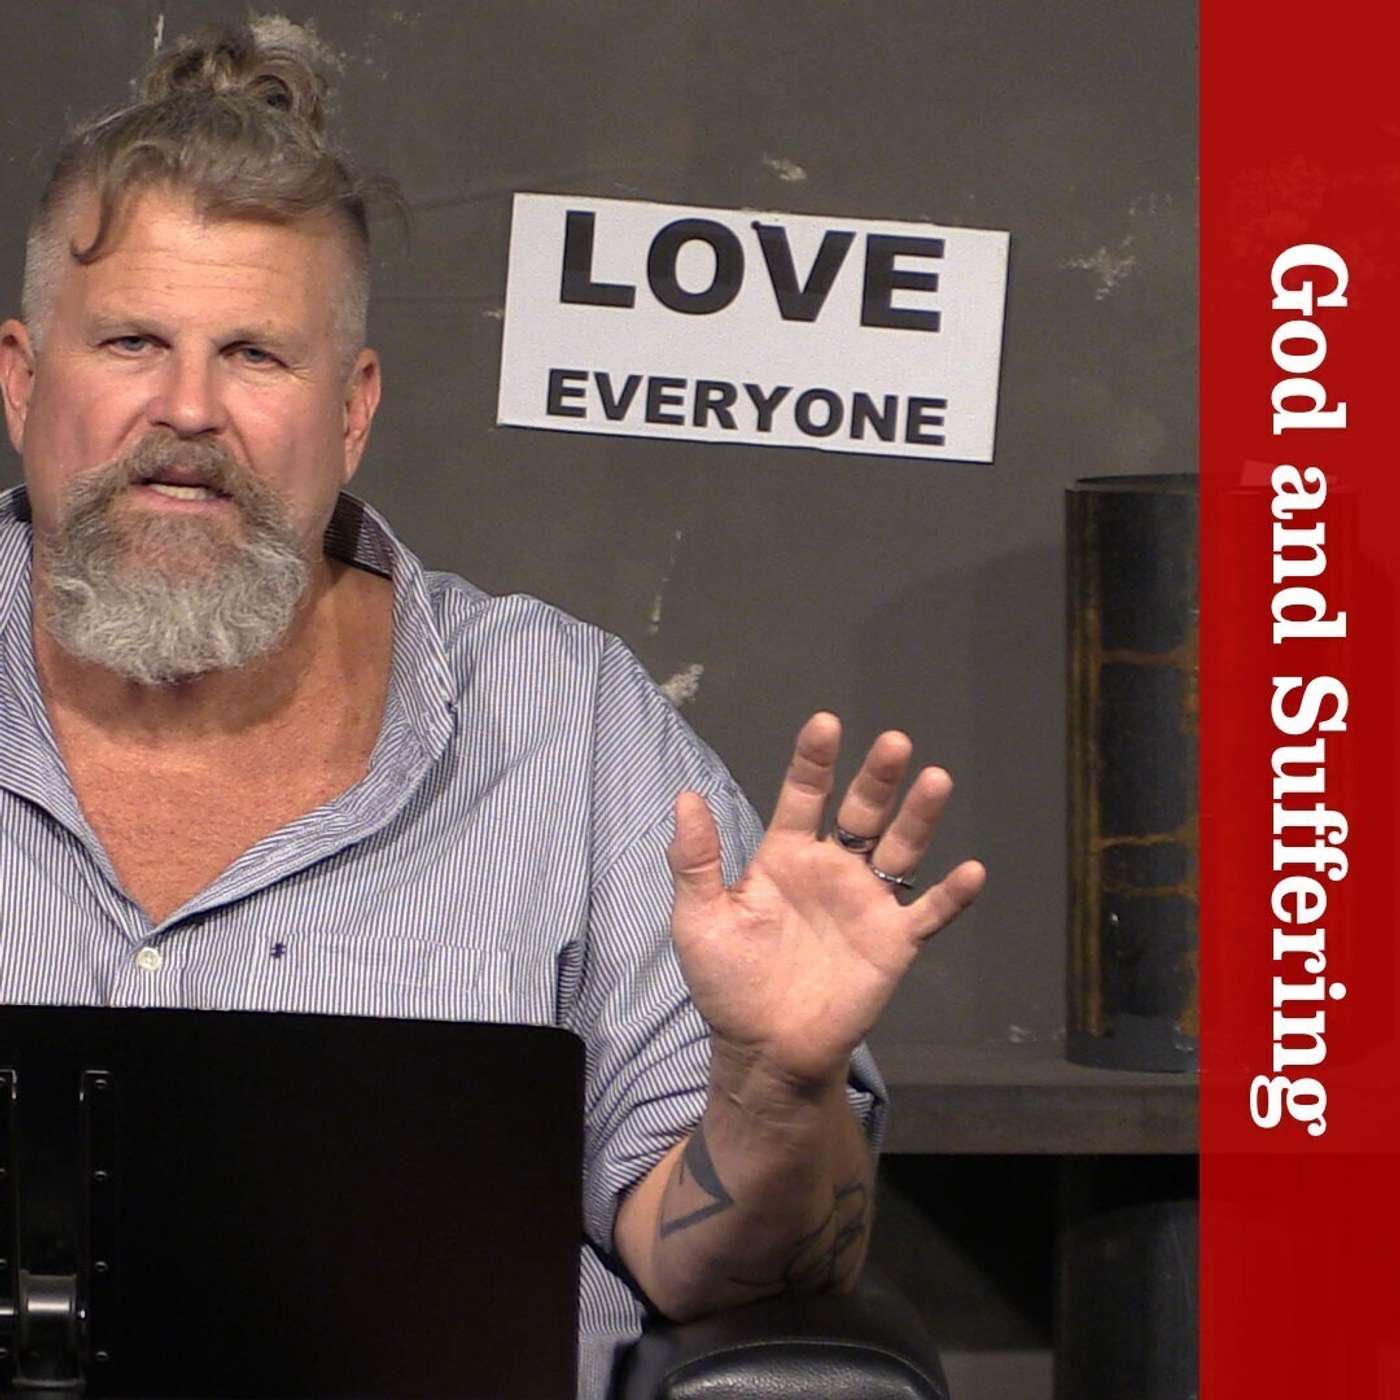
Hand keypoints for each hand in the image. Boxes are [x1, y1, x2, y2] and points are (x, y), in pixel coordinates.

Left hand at [666, 712, 985, 1087]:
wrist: (762, 1051)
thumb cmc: (728, 984)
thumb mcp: (699, 920)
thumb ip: (695, 860)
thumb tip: (685, 797)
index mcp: (786, 857)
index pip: (804, 796)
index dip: (815, 761)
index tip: (826, 723)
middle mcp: (832, 870)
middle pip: (862, 811)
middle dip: (877, 777)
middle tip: (894, 742)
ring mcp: (866, 903)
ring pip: (901, 848)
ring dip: (920, 816)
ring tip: (936, 779)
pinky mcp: (892, 943)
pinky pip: (927, 913)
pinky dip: (951, 895)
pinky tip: (970, 871)